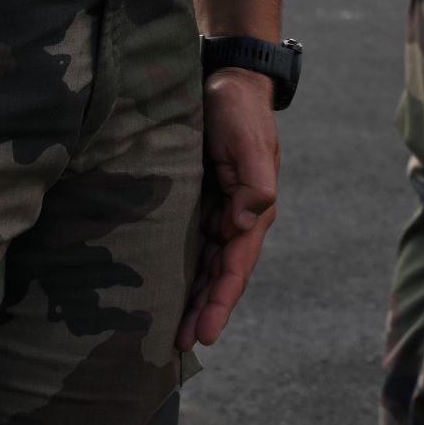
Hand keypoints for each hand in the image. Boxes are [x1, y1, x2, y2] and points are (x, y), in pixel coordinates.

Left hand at [177, 70, 279, 351]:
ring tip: (175, 333)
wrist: (226, 79)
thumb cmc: (238, 109)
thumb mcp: (248, 140)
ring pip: (206, 265)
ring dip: (195, 298)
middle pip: (221, 274)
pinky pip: (193, 245)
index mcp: (254, 208)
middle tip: (182, 345)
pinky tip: (169, 289)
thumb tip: (246, 224)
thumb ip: (254, 182)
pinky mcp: (200, 201)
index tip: (207, 333)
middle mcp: (238, 217)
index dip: (222, 300)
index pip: (237, 265)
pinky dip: (185, 271)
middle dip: (206, 310)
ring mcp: (220, 211)